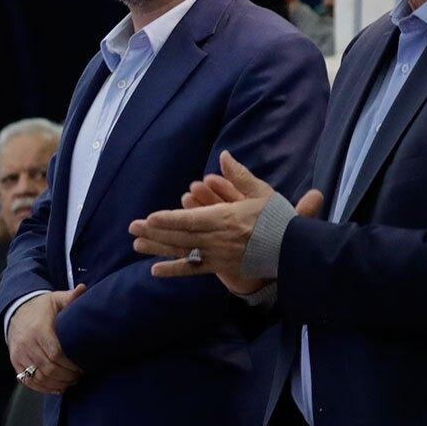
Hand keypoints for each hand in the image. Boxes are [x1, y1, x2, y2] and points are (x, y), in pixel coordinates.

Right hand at [6, 286, 84, 394]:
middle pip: (49, 368)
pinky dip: (44, 387)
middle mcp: (27, 343)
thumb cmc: (42, 308)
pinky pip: (29, 381)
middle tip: (79, 375)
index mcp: (38, 328)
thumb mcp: (55, 299)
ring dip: (58, 383)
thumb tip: (84, 288)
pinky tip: (58, 386)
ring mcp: (19, 355)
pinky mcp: (15, 363)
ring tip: (71, 381)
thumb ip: (71, 297)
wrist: (16, 311)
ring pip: (40, 377)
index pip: (56, 353)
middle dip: (67, 375)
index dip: (70, 363)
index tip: (82, 365)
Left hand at [130, 152, 324, 294]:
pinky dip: (174, 270)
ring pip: (182, 252)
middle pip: (181, 236)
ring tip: (137, 245)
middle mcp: (218, 239)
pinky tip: (154, 271)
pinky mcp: (221, 267)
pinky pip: (194, 270)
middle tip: (133, 228)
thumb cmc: (277, 220)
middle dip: (155, 232)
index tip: (150, 218)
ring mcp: (218, 255)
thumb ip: (239, 175)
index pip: (191, 220)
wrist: (293, 250)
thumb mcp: (261, 193)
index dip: (169, 220)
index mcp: (226, 219)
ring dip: (158, 248)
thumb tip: (224, 155)